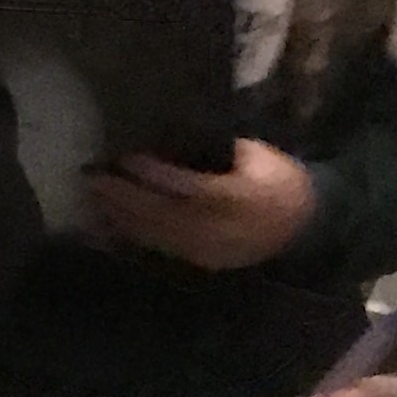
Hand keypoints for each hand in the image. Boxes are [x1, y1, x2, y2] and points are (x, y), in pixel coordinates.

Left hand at [83, 139, 318, 272]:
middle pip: (163, 215)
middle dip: (125, 197)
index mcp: (237, 198)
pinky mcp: (201, 261)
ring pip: (157, 235)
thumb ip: (220, 149)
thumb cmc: (282, 181)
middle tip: (93, 177)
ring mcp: (209, 250)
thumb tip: (177, 135)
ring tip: (92, 198)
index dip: (154, 174)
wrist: (305, 226)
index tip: (125, 157)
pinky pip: (160, 250)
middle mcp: (219, 228)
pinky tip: (107, 226)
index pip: (187, 187)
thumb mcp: (259, 155)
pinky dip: (132, 237)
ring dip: (121, 218)